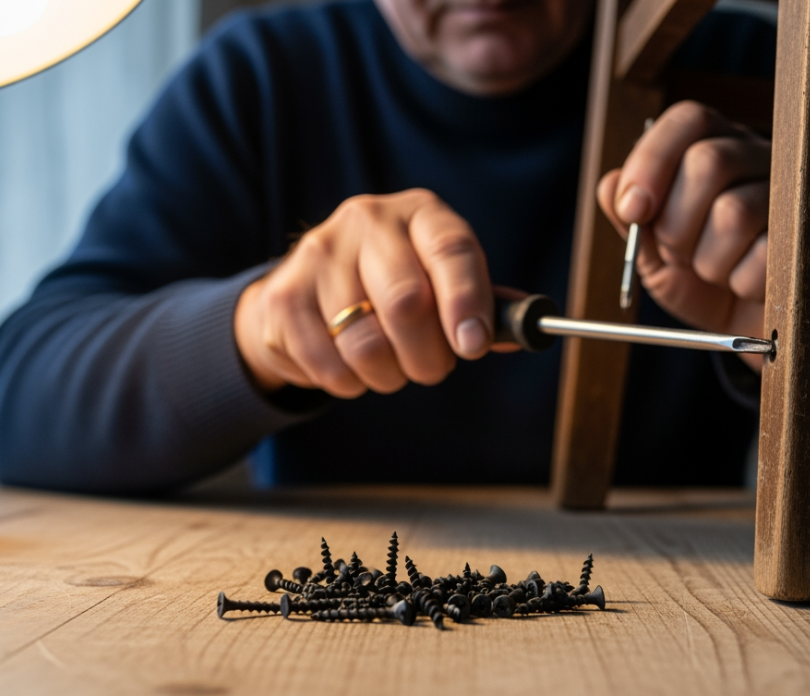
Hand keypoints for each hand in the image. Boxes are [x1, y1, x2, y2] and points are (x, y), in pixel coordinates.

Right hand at [234, 189, 493, 396]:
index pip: (451, 250)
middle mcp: (368, 220)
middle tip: (432, 369)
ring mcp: (319, 253)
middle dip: (428, 356)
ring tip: (390, 368)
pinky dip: (348, 382)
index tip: (473, 346)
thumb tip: (525, 331)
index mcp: (420, 213)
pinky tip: (352, 368)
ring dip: (387, 374)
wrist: (309, 289)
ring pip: (365, 341)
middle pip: (406, 301)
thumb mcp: (443, 280)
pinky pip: (327, 363)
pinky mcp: (284, 294)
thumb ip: (484, 305)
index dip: (467, 302)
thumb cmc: (395, 285)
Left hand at [597, 101, 769, 368]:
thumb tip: (611, 186)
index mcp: (715, 147)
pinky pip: (764, 256)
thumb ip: (630, 216)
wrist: (742, 333)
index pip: (688, 121)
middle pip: (708, 162)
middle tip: (677, 253)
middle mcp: (756, 159)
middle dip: (676, 223)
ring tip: (714, 272)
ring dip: (707, 261)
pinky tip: (746, 286)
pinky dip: (740, 283)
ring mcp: (790, 195)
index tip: (632, 211)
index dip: (652, 162)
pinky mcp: (808, 238)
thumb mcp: (652, 251)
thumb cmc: (698, 283)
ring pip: (734, 212)